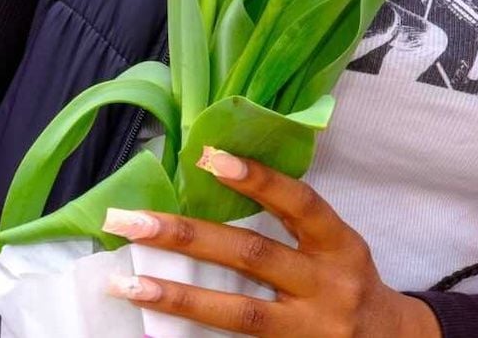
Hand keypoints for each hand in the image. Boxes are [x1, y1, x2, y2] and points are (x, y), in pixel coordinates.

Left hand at [103, 147, 439, 337]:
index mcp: (341, 246)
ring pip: (239, 311)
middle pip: (254, 256)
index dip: (258, 180)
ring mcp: (309, 326)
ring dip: (177, 296)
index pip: (301, 204)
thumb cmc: (351, 286)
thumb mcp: (339, 250)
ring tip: (126, 284)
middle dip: (188, 236)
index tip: (208, 157)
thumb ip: (296, 230)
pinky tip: (154, 330)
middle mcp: (327, 284)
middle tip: (131, 220)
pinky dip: (195, 334)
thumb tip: (221, 194)